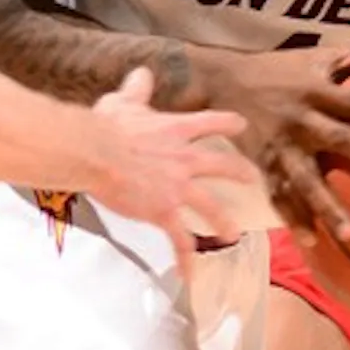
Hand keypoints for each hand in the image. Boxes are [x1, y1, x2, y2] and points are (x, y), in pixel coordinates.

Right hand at [85, 68, 256, 279]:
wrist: (96, 152)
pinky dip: (186, 258)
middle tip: (254, 180)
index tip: (241, 126)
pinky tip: (190, 275)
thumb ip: (138, 90)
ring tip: (234, 234)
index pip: (211, 123)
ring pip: (211, 207)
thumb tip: (141, 74)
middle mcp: (184, 158)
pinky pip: (180, 239)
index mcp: (176, 130)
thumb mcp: (124, 102)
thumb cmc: (106, 126)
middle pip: (222, 165)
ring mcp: (178, 187)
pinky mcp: (164, 211)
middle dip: (241, 173)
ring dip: (224, 222)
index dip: (228, 123)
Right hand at [192, 42, 349, 242]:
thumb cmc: (278, 70)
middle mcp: (300, 121)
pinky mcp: (264, 167)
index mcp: (316, 92)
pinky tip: (313, 242)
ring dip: (327, 205)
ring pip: (306, 179)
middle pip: (337, 139)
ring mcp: (281, 148)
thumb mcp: (314, 57)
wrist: (221, 83)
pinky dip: (294, 219)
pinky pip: (280, 197)